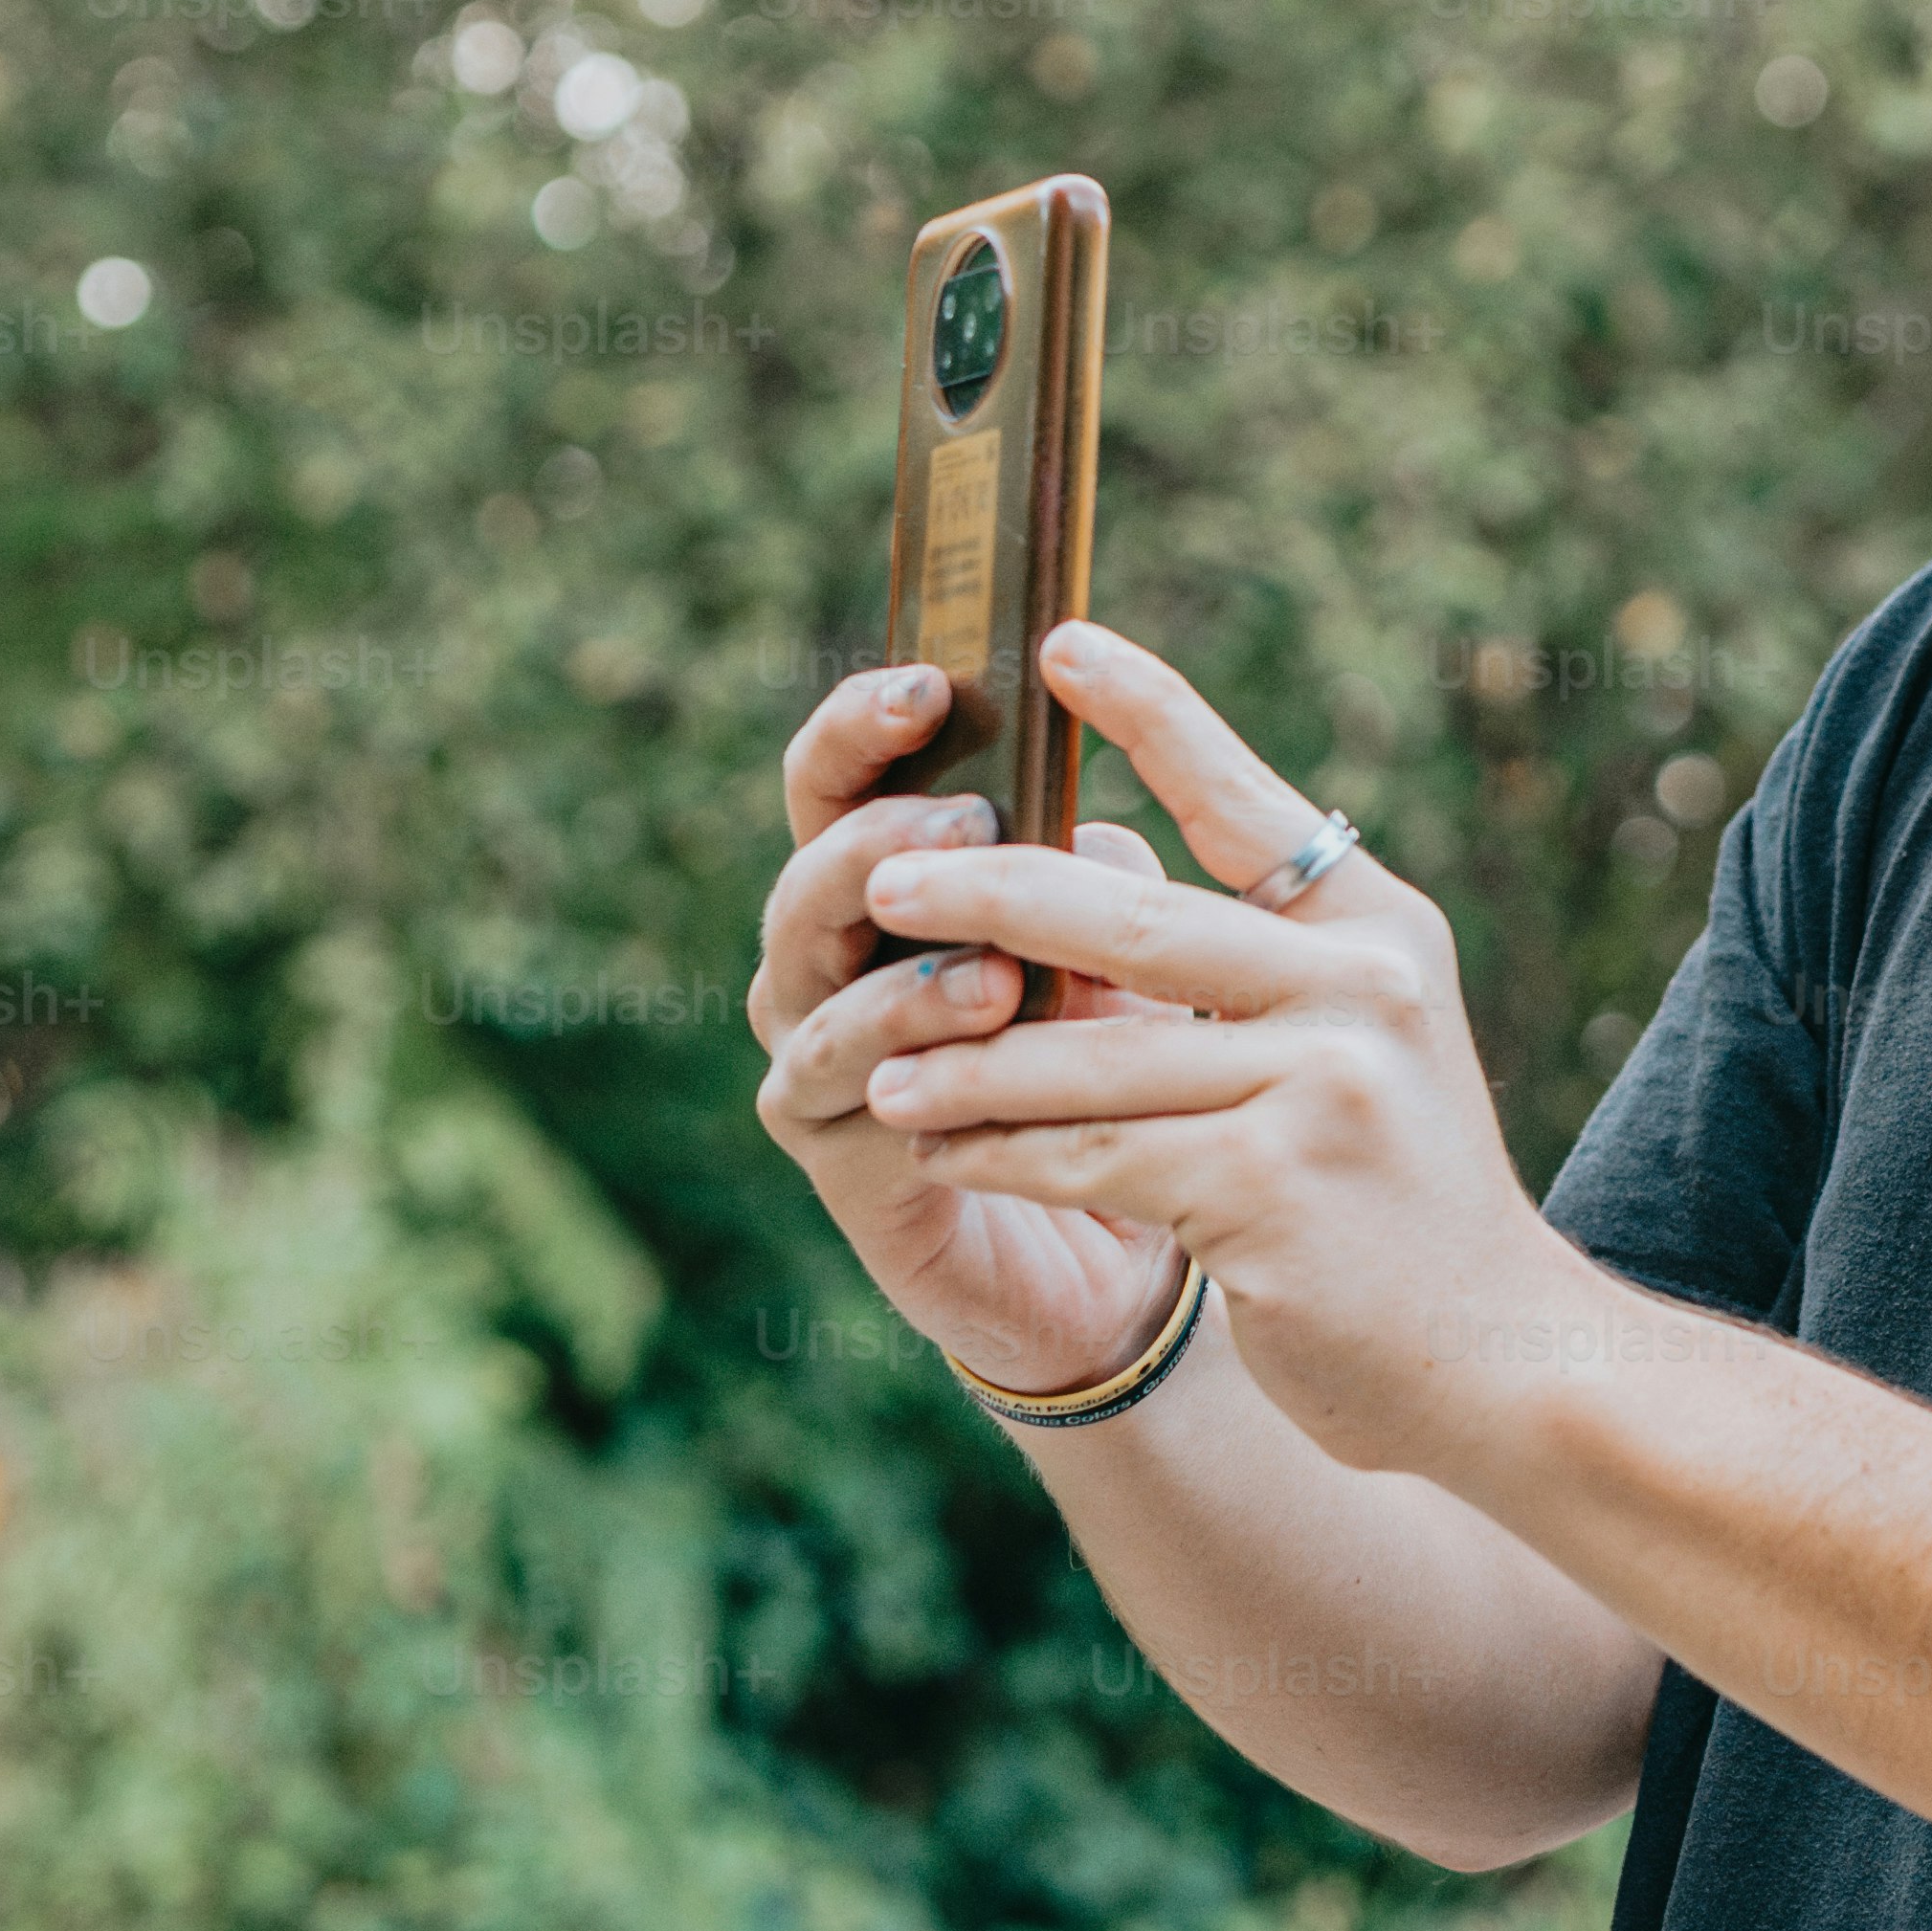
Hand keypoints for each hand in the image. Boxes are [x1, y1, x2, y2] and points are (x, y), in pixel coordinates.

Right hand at [743, 658, 1210, 1398]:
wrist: (1126, 1251)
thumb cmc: (1117, 1075)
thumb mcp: (1126, 955)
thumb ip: (1097, 883)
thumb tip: (1099, 826)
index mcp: (893, 884)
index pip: (848, 779)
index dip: (866, 723)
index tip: (930, 680)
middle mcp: (831, 957)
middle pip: (807, 859)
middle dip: (879, 829)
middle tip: (969, 824)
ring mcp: (815, 1049)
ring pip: (805, 966)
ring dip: (897, 949)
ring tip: (990, 953)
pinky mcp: (832, 1145)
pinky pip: (832, 1075)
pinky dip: (897, 1044)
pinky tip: (974, 1025)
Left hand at [852, 618, 1617, 1487]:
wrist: (1498, 1357)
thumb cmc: (1398, 1200)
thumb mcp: (1359, 1046)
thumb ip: (1259, 964)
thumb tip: (1087, 875)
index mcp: (1381, 932)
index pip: (1248, 802)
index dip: (1152, 715)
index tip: (1058, 643)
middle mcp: (1362, 989)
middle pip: (1136, 918)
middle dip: (991, 893)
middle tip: (883, 877)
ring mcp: (1320, 1088)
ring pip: (1093, 1058)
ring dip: (967, 1065)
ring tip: (882, 1070)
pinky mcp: (1269, 1191)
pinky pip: (1094, 1158)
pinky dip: (1003, 1157)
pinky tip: (940, 1157)